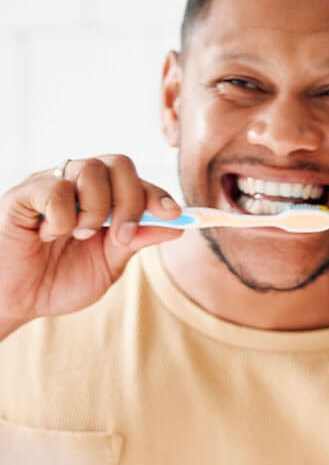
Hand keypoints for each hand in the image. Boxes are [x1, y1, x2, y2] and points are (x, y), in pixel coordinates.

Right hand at [0, 156, 181, 336]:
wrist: (16, 300)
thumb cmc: (59, 280)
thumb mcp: (109, 265)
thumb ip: (137, 241)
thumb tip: (176, 225)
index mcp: (103, 198)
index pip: (138, 181)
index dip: (159, 195)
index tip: (175, 215)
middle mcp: (78, 184)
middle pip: (120, 163)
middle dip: (132, 201)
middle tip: (122, 236)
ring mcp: (50, 184)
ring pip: (91, 169)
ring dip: (97, 209)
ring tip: (81, 236)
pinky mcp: (23, 194)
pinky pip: (55, 188)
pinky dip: (63, 218)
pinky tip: (49, 235)